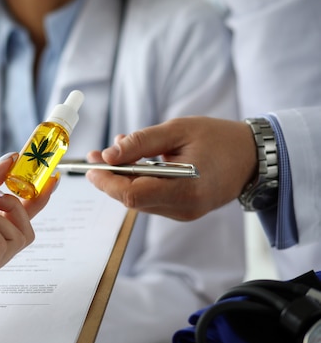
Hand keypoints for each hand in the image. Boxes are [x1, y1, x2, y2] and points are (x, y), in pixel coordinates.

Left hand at [85, 117, 256, 220]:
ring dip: (121, 178)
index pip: (132, 194)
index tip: (90, 165)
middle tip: (94, 155)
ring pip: (138, 199)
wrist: (253, 157)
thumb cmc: (218, 138)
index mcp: (185, 190)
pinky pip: (150, 198)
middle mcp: (182, 208)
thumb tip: (108, 155)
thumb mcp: (178, 130)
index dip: (106, 181)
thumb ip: (141, 142)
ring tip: (114, 152)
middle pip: (131, 199)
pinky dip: (137, 180)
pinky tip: (134, 161)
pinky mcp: (182, 210)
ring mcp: (183, 212)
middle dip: (109, 178)